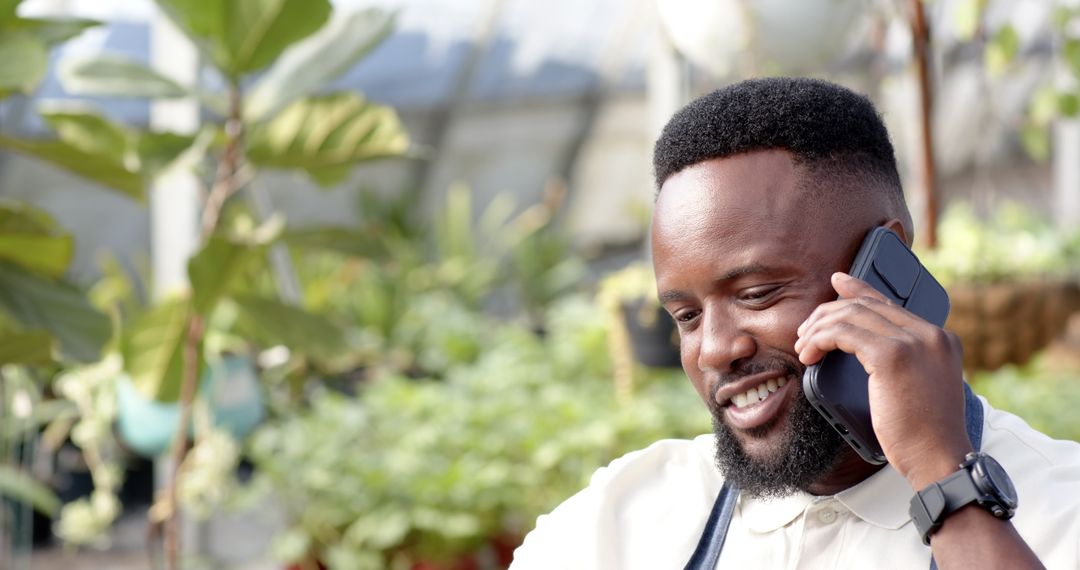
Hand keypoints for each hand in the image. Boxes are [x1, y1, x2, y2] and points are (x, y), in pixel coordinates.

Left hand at [793, 272, 971, 487]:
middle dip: (828, 314)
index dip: (859, 290)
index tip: (837, 282)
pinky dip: (820, 340)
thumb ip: (905, 362)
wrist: (940, 459)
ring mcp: (914, 342)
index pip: (890, 304)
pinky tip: (809, 355)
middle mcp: (930, 334)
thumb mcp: (921, 387)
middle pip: (867, 306)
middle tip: (805, 331)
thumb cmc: (925, 434)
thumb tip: (865, 348)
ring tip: (803, 347)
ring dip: (818, 329)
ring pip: (851, 316)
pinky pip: (844, 333)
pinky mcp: (892, 356)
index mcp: (941, 338)